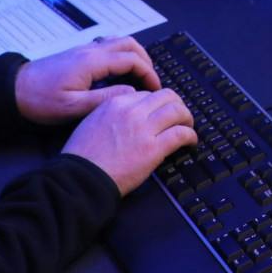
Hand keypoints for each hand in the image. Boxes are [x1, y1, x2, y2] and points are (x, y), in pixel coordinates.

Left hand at [14, 35, 160, 123]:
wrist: (14, 90)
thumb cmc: (41, 101)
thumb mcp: (73, 107)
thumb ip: (104, 99)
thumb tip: (132, 93)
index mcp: (92, 61)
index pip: (131, 59)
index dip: (148, 73)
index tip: (154, 90)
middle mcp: (91, 50)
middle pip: (129, 44)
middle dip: (146, 61)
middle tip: (151, 82)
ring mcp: (84, 49)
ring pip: (119, 41)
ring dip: (134, 55)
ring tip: (139, 75)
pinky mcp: (78, 53)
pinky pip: (107, 45)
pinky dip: (121, 54)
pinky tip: (118, 71)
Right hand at [63, 88, 196, 195]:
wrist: (80, 178)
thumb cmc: (82, 157)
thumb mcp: (91, 123)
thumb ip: (110, 114)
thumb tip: (127, 117)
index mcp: (115, 103)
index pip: (146, 94)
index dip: (157, 103)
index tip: (161, 111)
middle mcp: (131, 111)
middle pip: (166, 96)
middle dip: (177, 104)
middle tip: (181, 115)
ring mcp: (143, 129)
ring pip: (177, 111)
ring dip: (187, 118)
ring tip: (188, 126)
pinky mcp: (153, 149)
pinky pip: (180, 134)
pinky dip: (190, 136)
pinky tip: (190, 141)